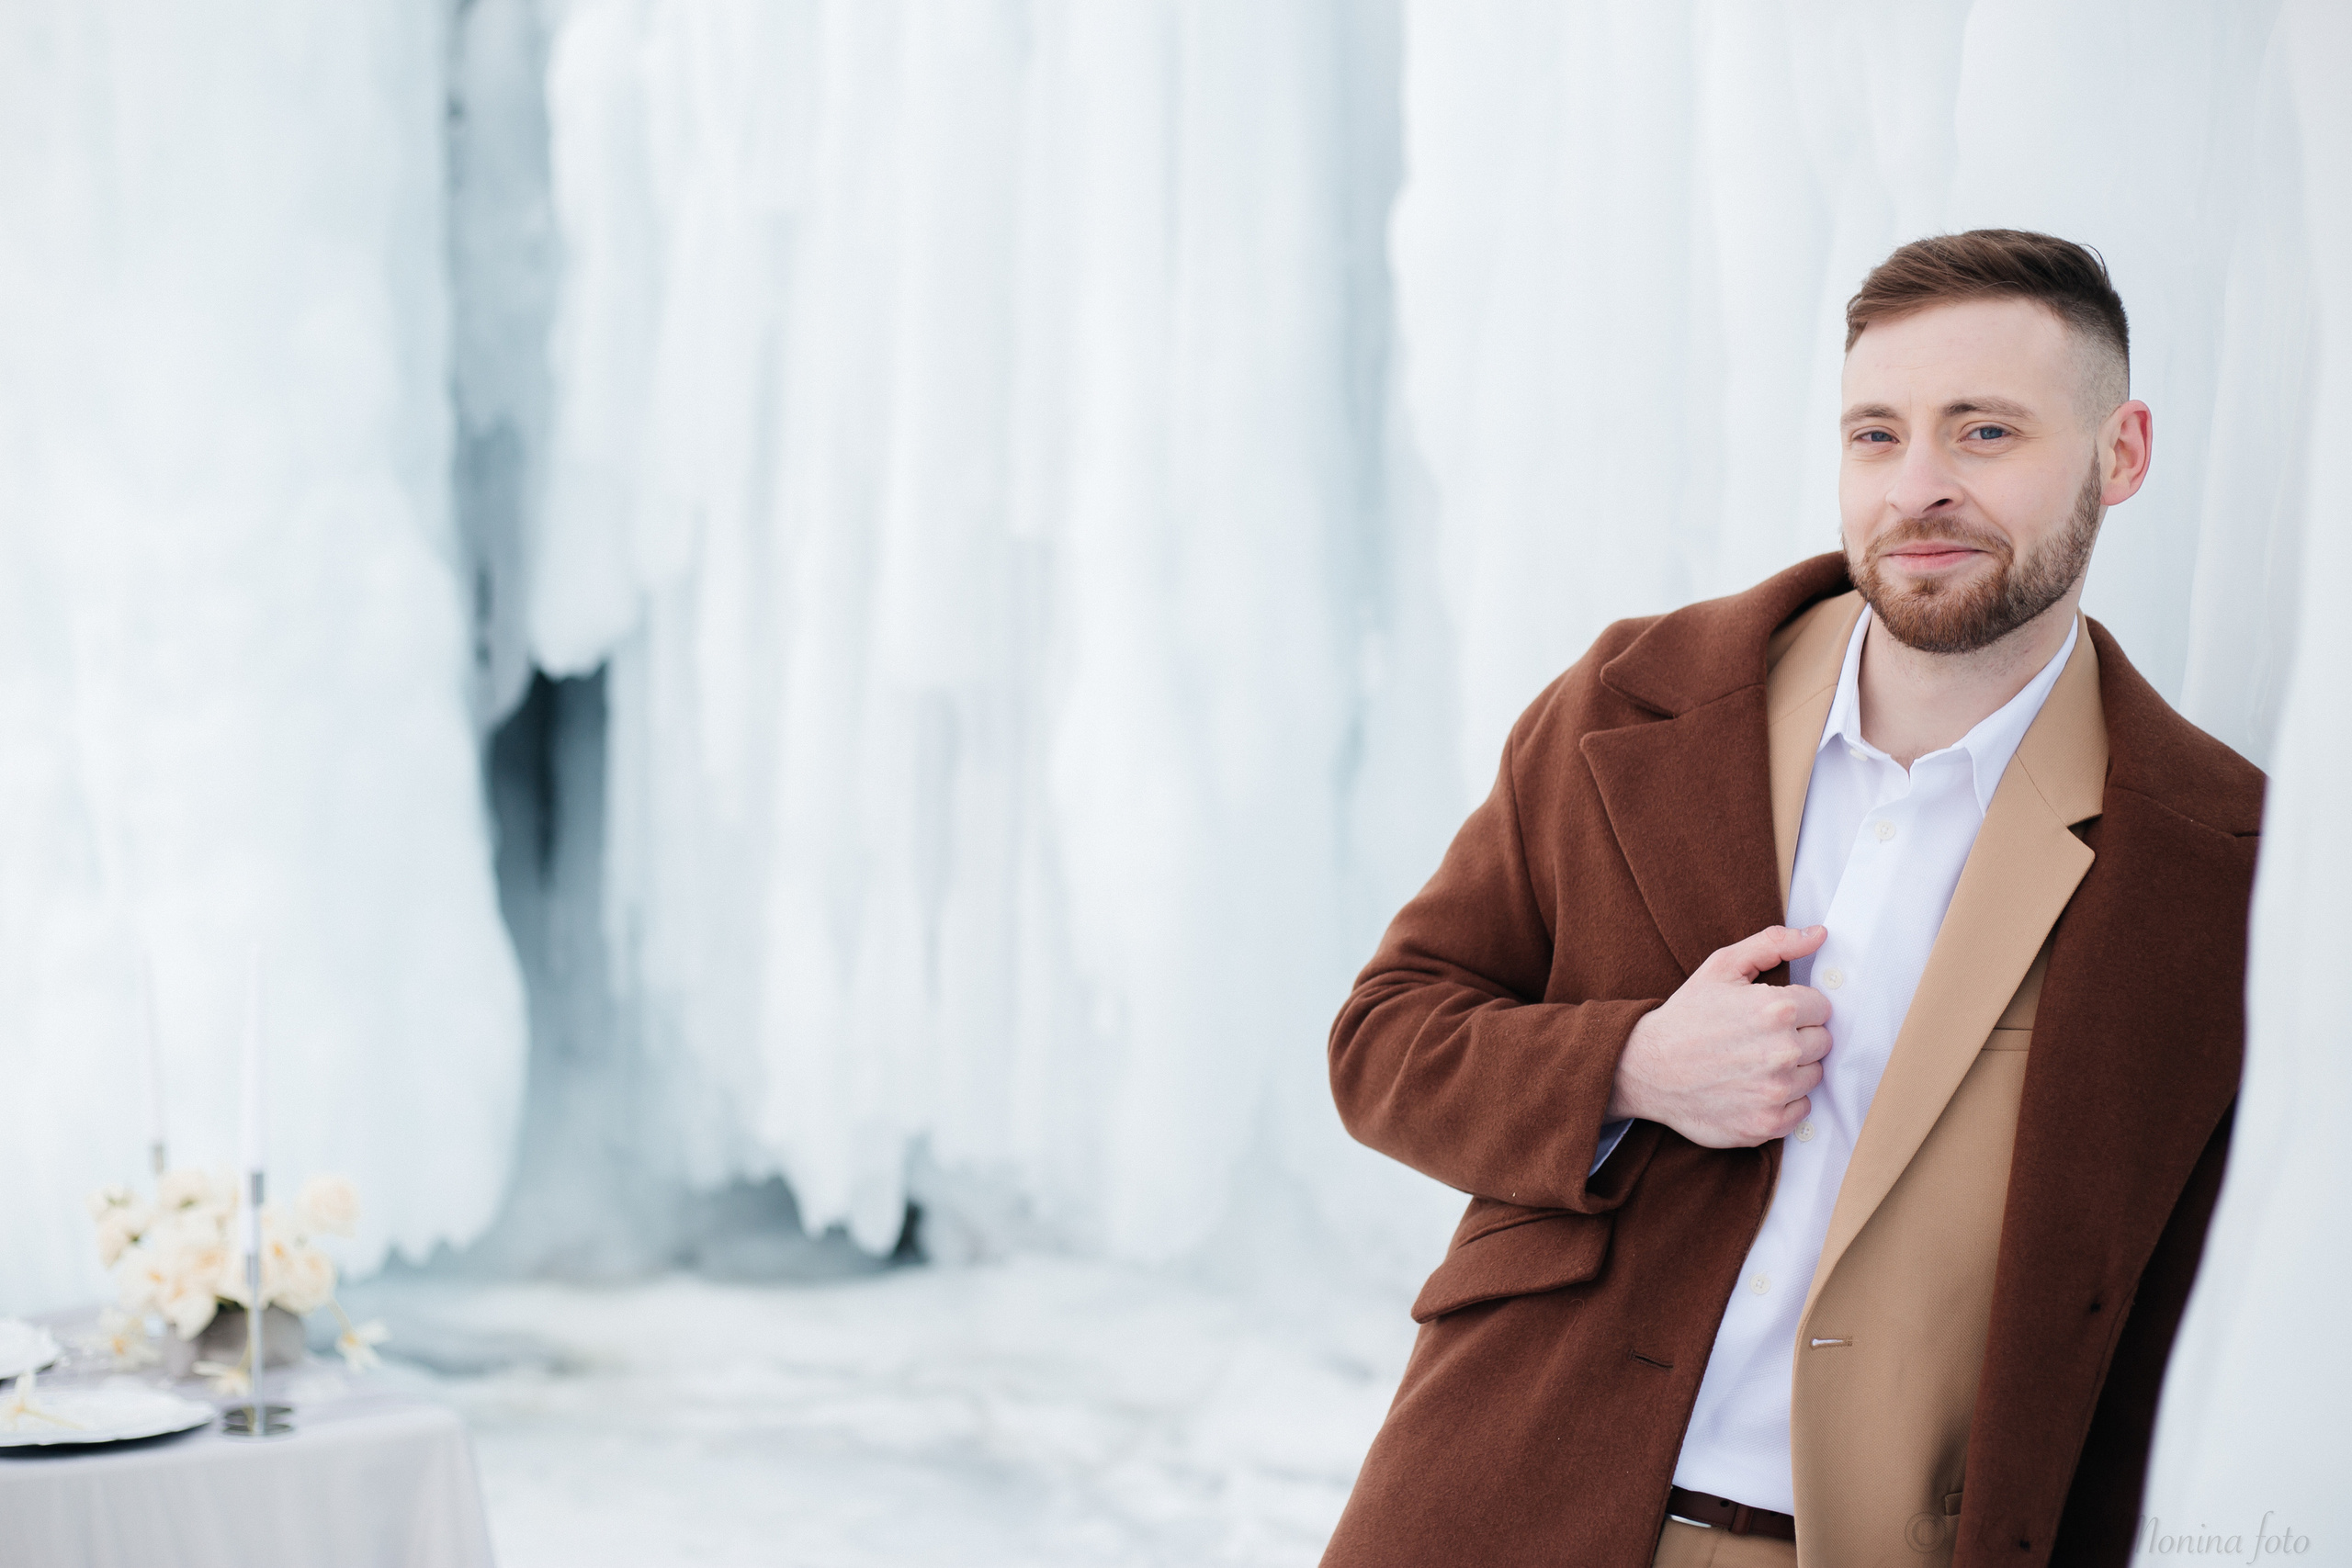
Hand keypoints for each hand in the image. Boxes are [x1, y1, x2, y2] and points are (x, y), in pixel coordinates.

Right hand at [1607, 924, 1832, 1148]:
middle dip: (1797, 1037)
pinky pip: (1802, 1109)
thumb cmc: (1686, 1016)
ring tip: (1754, 1063)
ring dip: (1792, 1070)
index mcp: (1777, 1009)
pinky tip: (1753, 1087)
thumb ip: (1774, 944)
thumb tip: (1820, 934)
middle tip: (1759, 1039)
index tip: (1769, 1015)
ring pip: (1814, 1076)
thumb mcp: (1722, 967)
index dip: (1796, 1008)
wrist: (1646, 1068)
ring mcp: (1775, 1091)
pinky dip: (1784, 1101)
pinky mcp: (1768, 1123)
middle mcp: (1782, 1051)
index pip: (1822, 1007)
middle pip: (1823, 1042)